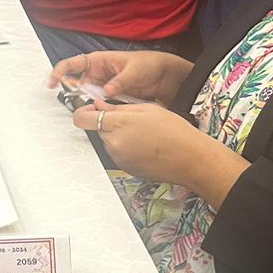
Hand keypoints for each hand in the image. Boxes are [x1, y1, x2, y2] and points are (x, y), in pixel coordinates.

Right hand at [48, 49, 191, 105]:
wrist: (166, 77)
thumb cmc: (149, 65)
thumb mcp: (135, 70)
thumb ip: (120, 81)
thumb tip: (107, 90)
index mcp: (99, 61)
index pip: (72, 64)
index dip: (59, 72)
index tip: (54, 82)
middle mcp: (97, 74)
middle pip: (75, 83)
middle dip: (71, 93)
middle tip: (73, 102)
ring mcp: (103, 87)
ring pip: (85, 96)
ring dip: (83, 104)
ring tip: (85, 111)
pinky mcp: (110, 99)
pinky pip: (97, 105)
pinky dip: (95, 110)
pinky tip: (96, 115)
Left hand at [72, 100, 234, 189]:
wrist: (190, 158)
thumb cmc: (175, 132)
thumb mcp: (147, 109)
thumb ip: (118, 107)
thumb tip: (98, 104)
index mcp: (118, 124)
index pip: (82, 119)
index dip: (82, 112)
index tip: (87, 109)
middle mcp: (114, 143)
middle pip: (97, 129)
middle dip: (106, 123)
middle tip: (128, 119)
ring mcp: (118, 158)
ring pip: (107, 141)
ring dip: (116, 135)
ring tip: (141, 133)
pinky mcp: (124, 168)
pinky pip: (117, 153)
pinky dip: (125, 148)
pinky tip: (143, 145)